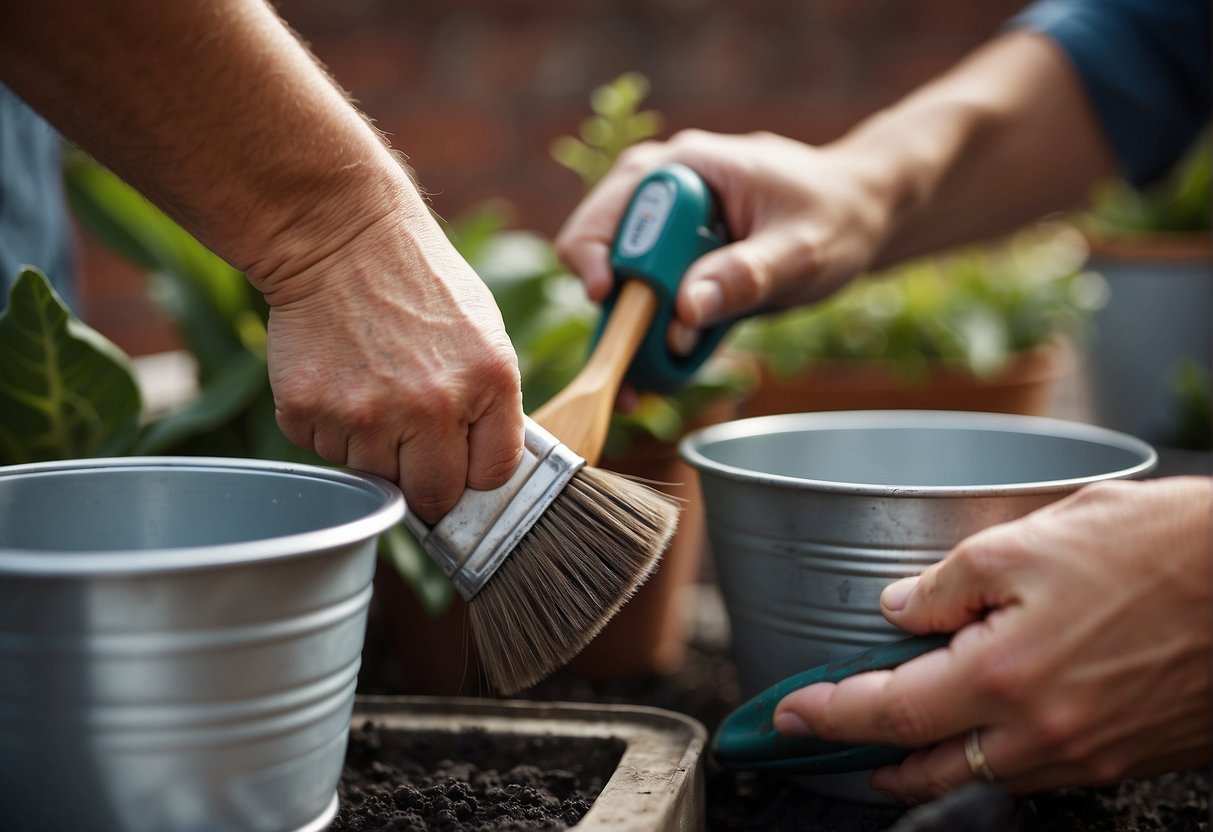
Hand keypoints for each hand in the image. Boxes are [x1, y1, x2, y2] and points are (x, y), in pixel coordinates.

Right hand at [261, 209, 523, 523]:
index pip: (492, 476)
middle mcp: (430, 406)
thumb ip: (491, 406)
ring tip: (371, 383)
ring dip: (371, 446)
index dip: (475, 472)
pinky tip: (337, 375)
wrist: (339, 236)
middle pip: (432, 496)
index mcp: (488, 383)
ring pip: (372, 475)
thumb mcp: (486, 336)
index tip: (460, 461)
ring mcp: (364, 413)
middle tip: (410, 441)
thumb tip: (483, 470)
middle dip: (424, 480)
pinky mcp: (308, 410)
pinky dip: (328, 424)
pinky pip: (323, 450)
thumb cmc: (419, 283)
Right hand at [554, 130, 896, 351]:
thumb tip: (684, 310)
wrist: (861, 214)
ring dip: (628, 334)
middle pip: (598, 252)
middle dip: (614, 311)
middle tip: (638, 364)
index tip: (613, 304)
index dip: (599, 263)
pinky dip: (650, 338)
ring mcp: (662, 226)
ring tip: (647, 381)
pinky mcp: (674, 260)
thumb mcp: (801, 250)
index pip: (606, 214)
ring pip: (617, 284)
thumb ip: (745, 276)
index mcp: (683, 168)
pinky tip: (667, 370)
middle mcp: (659, 190)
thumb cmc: (837, 216)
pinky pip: (645, 302)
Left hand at [773, 477, 1211, 801]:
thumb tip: (897, 611)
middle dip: (871, 760)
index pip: (889, 711)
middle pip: (929, 767)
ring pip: (984, 776)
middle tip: (832, 742)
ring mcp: (1088, 754)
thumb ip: (946, 585)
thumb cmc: (1157, 548)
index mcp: (1005, 676)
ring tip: (896, 741)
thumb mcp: (1026, 542)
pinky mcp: (1127, 756)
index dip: (830, 714)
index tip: (789, 714)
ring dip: (929, 764)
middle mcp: (1044, 732)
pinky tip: (983, 731)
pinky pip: (1039, 774)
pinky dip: (993, 760)